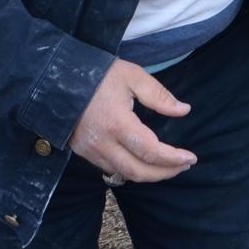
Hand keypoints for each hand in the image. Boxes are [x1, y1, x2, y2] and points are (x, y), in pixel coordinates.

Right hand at [68, 62, 197, 183]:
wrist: (58, 78)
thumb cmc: (98, 74)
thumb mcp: (133, 77)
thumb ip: (159, 96)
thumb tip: (184, 110)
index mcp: (117, 124)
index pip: (151, 151)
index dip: (173, 159)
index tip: (191, 158)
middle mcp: (103, 143)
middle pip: (138, 172)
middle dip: (164, 173)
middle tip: (183, 166)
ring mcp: (90, 150)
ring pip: (123, 174)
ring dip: (148, 174)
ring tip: (167, 166)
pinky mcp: (82, 151)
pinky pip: (109, 169)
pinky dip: (129, 170)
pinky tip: (142, 161)